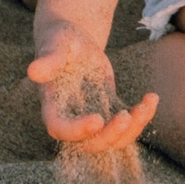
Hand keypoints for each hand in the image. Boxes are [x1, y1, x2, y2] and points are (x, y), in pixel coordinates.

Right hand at [27, 26, 157, 152]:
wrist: (74, 41)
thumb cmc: (60, 39)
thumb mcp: (55, 43)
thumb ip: (48, 59)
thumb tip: (32, 71)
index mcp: (53, 105)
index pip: (59, 129)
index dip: (77, 130)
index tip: (98, 119)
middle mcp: (72, 117)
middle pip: (89, 144)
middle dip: (110, 136)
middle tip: (127, 116)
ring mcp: (91, 117)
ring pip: (112, 140)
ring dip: (132, 130)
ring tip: (147, 104)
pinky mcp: (109, 111)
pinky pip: (125, 126)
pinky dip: (141, 117)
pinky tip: (151, 98)